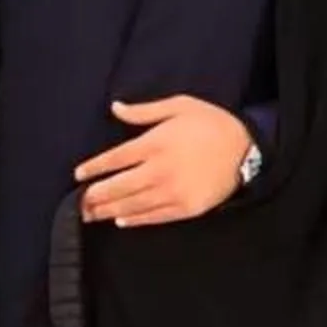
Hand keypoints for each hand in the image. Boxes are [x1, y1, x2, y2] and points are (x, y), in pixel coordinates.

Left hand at [75, 96, 251, 227]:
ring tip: (92, 215)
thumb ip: (145, 110)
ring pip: (132, 205)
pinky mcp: (186, 208)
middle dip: (94, 196)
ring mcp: (173, 192)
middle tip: (78, 202)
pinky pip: (154, 217)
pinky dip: (135, 220)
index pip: (115, 159)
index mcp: (156, 143)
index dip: (94, 168)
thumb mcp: (180, 106)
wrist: (247, 150)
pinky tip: (122, 220)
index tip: (79, 174)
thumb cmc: (212, 123)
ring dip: (109, 211)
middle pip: (118, 186)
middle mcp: (160, 170)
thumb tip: (115, 108)